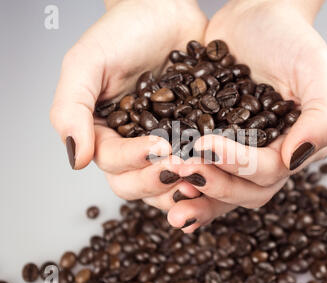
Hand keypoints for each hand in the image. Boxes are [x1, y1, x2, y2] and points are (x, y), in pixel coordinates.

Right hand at [50, 0, 205, 212]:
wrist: (166, 13)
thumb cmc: (123, 32)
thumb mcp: (87, 63)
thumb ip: (71, 109)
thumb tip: (76, 158)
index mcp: (103, 132)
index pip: (111, 161)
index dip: (132, 160)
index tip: (157, 147)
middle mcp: (131, 144)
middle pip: (135, 183)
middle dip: (157, 179)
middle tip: (181, 165)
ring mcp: (163, 144)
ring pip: (166, 183)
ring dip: (181, 185)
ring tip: (201, 175)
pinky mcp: (191, 139)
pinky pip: (196, 165)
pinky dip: (205, 174)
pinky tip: (219, 171)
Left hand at [166, 0, 326, 231]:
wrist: (255, 16)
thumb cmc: (290, 38)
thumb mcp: (316, 69)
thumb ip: (323, 116)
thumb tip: (297, 158)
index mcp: (293, 146)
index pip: (269, 171)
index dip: (239, 165)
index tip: (206, 144)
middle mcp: (266, 156)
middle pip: (244, 191)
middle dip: (213, 184)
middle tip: (181, 170)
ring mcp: (237, 152)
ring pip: (220, 188)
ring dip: (195, 193)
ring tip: (168, 186)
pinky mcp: (211, 141)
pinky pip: (199, 168)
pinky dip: (182, 180)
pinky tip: (160, 178)